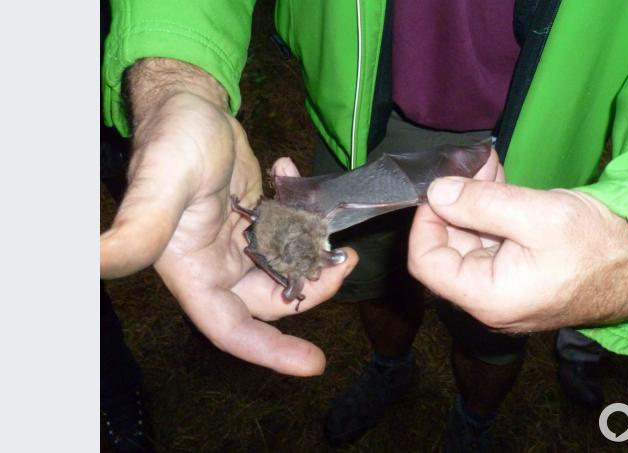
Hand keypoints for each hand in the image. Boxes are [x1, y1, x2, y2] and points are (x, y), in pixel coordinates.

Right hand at [100, 59, 356, 374]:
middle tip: (344, 261)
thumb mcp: (163, 181)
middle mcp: (215, 265)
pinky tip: (293, 180)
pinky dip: (301, 218)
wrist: (188, 103)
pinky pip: (287, 235)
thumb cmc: (171, 137)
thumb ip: (141, 226)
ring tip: (336, 235)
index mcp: (193, 270)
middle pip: (272, 300)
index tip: (315, 363)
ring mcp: (237, 244)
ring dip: (313, 256)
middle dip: (312, 289)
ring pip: (285, 269)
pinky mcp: (253, 220)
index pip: (231, 328)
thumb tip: (96, 260)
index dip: (270, 351)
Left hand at [408, 152, 627, 332]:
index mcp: (489, 297)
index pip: (426, 263)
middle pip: (446, 249)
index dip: (424, 222)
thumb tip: (437, 191)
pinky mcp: (516, 274)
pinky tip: (496, 179)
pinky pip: (490, 242)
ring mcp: (503, 288)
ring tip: (485, 164)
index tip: (439, 187)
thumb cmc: (599, 247)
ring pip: (468, 240)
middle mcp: (489, 299)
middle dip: (453, 202)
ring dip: (471, 201)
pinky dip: (489, 211)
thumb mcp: (539, 215)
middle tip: (470, 163)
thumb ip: (482, 203)